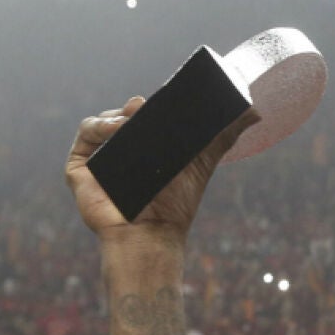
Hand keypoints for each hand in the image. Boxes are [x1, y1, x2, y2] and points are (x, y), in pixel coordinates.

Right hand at [65, 96, 258, 246]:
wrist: (152, 236)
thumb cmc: (176, 205)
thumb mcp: (202, 163)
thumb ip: (223, 137)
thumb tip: (255, 112)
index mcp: (144, 146)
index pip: (143, 116)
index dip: (150, 104)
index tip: (161, 97)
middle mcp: (120, 149)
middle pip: (122, 116)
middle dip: (132, 107)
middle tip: (144, 104)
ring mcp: (98, 157)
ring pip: (102, 121)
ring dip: (115, 116)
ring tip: (132, 118)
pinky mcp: (79, 167)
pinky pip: (85, 135)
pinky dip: (98, 127)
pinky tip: (116, 130)